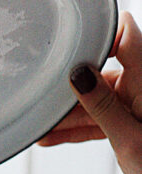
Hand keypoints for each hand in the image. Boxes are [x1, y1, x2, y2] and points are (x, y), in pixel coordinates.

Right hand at [38, 11, 141, 173]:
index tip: (68, 46)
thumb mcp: (128, 139)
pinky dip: (79, 128)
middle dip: (70, 87)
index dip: (98, 34)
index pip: (125, 35)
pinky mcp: (130, 121)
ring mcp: (135, 104)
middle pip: (101, 72)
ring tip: (40, 126)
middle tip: (42, 98)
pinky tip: (52, 136)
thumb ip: (102, 105)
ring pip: (96, 99)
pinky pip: (100, 118)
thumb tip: (79, 74)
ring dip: (69, 115)